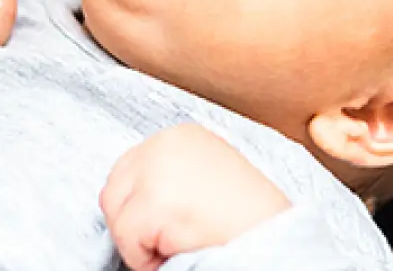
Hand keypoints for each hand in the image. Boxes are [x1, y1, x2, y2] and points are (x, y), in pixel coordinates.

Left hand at [100, 124, 290, 270]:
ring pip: (115, 214)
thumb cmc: (248, 219)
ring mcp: (158, 170)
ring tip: (178, 243)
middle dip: (132, 220)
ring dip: (139, 239)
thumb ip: (169, 175)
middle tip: (170, 238)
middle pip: (113, 189)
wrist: (278, 240)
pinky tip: (179, 251)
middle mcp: (165, 142)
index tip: (168, 223)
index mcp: (181, 135)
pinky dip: (144, 258)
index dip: (140, 205)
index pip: (127, 169)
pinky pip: (125, 239)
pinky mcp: (156, 203)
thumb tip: (131, 194)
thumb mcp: (206, 177)